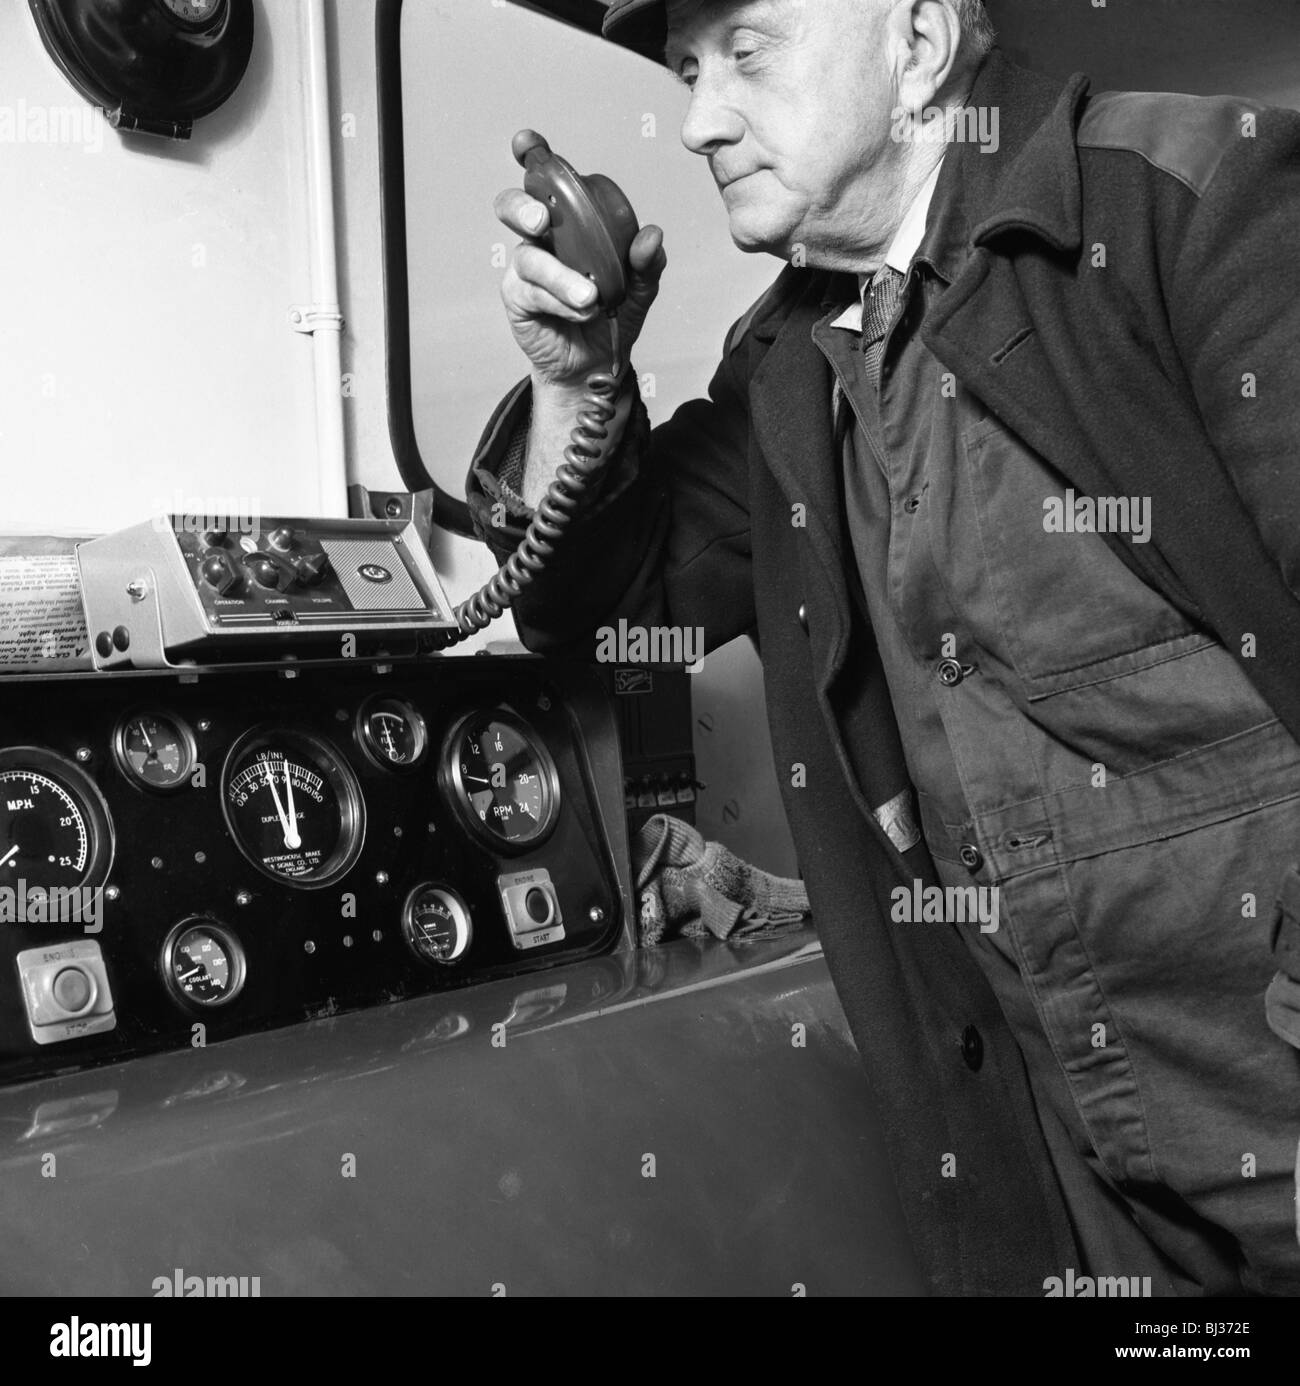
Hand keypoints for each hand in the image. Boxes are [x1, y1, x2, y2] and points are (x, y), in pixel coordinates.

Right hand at [495, 162, 665, 389]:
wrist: (596, 364)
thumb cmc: (612, 315)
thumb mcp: (640, 288)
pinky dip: (561, 301)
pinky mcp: (518, 299)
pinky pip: (533, 292)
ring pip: (528, 256)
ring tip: (589, 297)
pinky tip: (584, 311)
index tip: (527, 143)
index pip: (545, 180)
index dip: (532, 156)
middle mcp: (542, 238)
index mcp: (568, 221)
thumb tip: (651, 236)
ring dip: (559, 275)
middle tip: (542, 220)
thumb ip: (648, 262)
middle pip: (514, 206)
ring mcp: (525, 269)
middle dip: (521, 206)